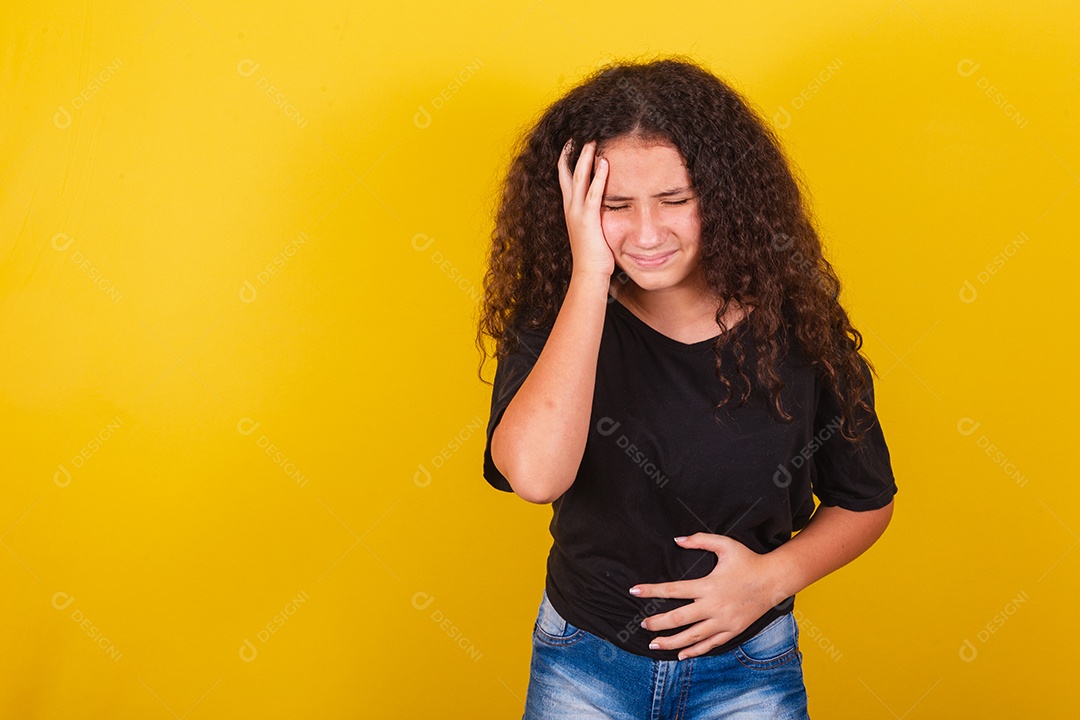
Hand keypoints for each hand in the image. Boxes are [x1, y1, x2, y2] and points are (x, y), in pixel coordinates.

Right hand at [557, 138, 614, 277]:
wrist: (589, 273)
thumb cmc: (593, 256)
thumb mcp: (592, 230)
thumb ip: (594, 216)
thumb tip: (603, 208)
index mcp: (571, 210)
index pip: (566, 180)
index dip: (567, 161)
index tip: (572, 145)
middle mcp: (570, 208)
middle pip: (568, 173)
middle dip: (572, 153)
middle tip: (578, 135)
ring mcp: (577, 213)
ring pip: (579, 178)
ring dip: (585, 158)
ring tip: (592, 141)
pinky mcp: (588, 219)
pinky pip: (593, 193)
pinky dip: (598, 176)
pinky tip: (604, 162)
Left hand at [629, 533, 790, 659]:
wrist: (775, 580)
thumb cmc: (749, 560)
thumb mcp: (725, 544)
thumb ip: (700, 540)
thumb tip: (677, 540)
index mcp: (709, 585)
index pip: (673, 590)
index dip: (651, 591)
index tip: (634, 591)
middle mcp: (714, 606)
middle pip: (678, 619)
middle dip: (657, 623)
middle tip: (642, 625)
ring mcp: (724, 621)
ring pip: (692, 636)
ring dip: (671, 642)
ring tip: (654, 644)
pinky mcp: (732, 630)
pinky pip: (710, 644)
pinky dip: (694, 651)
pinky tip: (681, 654)